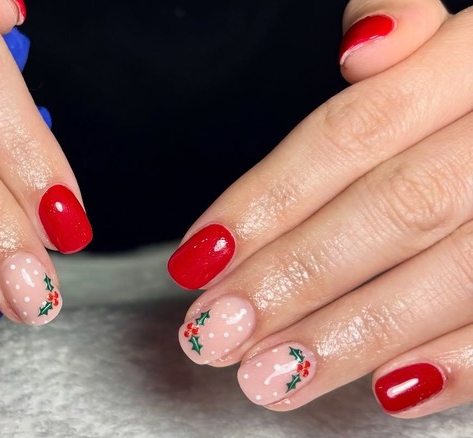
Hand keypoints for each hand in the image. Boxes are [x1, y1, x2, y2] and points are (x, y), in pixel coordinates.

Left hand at [171, 0, 472, 417]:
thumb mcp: (450, 42)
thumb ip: (399, 25)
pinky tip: (388, 390)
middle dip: (298, 276)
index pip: (357, 130)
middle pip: (400, 205)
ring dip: (356, 333)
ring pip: (459, 269)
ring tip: (271, 376)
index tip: (200, 260)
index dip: (269, 199)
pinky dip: (461, 362)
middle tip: (217, 333)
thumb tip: (361, 51)